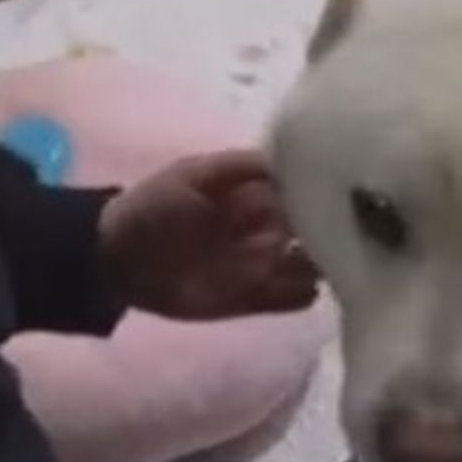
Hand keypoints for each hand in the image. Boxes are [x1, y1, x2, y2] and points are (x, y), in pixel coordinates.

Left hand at [99, 149, 319, 320]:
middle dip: (330, 229)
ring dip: (323, 264)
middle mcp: (265, 227)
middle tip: (346, 232)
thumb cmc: (152, 207)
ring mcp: (259, 264)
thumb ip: (240, 167)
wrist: (114, 259)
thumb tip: (291, 162)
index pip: (301, 189)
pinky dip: (302, 296)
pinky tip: (307, 289)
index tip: (341, 192)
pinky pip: (289, 299)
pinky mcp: (250, 298)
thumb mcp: (192, 175)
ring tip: (329, 263)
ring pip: (309, 263)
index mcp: (254, 192)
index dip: (320, 190)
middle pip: (312, 227)